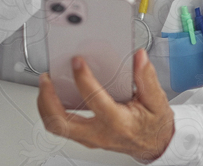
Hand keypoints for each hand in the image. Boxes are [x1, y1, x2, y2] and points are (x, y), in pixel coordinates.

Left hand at [37, 49, 174, 161]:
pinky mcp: (85, 137)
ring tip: (45, 84)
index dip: (83, 79)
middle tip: (47, 78)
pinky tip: (52, 95)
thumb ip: (147, 78)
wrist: (155, 144)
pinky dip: (51, 110)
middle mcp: (100, 133)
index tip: (77, 62)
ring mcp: (90, 138)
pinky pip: (61, 127)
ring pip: (57, 127)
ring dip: (45, 105)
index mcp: (118, 122)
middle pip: (62, 122)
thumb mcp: (157, 101)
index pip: (95, 101)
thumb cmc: (154, 125)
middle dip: (48, 99)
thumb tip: (139, 58)